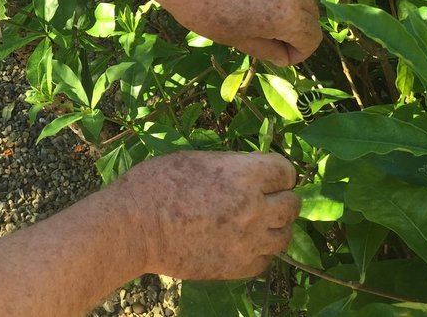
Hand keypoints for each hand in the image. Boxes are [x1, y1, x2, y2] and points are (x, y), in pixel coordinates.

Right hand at [118, 151, 299, 280]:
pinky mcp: (238, 267)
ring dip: (273, 226)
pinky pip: (265, 259)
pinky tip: (239, 242)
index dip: (278, 172)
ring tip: (252, 222)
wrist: (134, 228)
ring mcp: (249, 241)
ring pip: (284, 235)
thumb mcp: (194, 160)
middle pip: (293, 204)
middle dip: (280, 197)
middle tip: (261, 197)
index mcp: (243, 175)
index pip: (286, 171)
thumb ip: (230, 166)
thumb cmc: (156, 184)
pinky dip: (258, 250)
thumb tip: (249, 171)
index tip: (268, 174)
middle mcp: (254, 209)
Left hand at [159, 0, 320, 64]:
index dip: (299, 53)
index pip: (312, 38)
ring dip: (291, 10)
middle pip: (312, 14)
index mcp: (286, 15)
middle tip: (274, 41)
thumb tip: (284, 57)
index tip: (280, 56)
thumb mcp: (236, 39)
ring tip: (263, 20)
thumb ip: (267, 49)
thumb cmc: (205, 13)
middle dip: (299, 31)